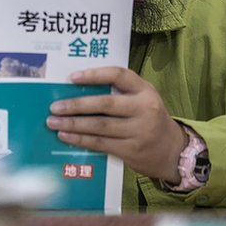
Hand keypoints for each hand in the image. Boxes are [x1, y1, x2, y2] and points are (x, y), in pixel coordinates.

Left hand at [46, 66, 185, 183]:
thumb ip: (118, 92)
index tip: (71, 77)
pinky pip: (100, 143)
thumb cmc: (146, 118)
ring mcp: (139, 131)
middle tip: (54, 107)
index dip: (94, 74)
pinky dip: (80, 139)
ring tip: (53, 122)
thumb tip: (74, 90)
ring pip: (100, 126)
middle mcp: (144, 109)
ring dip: (73, 124)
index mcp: (145, 90)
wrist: (171, 150)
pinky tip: (65, 136)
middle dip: (76, 105)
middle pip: (105, 104)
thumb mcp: (140, 99)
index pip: (119, 75)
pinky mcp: (132, 150)